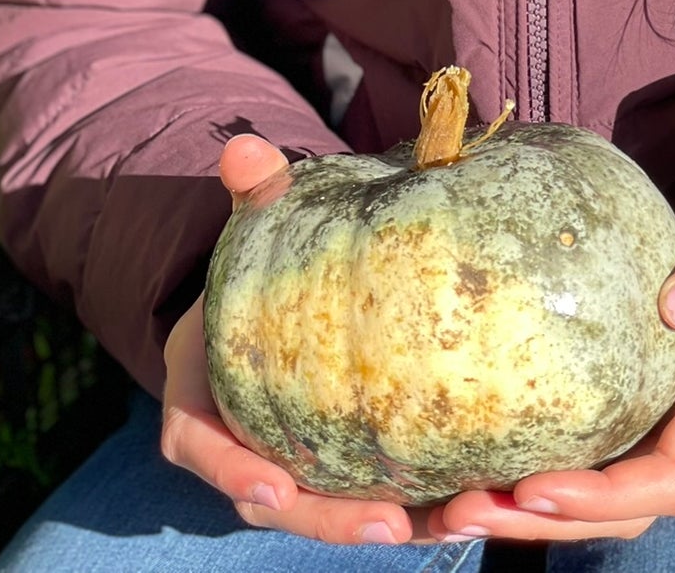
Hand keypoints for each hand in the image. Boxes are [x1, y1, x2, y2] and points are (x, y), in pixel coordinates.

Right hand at [160, 135, 439, 545]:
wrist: (277, 303)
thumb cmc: (260, 271)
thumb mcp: (253, 232)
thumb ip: (253, 194)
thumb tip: (244, 148)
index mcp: (202, 404)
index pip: (203, 449)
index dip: (232, 473)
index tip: (271, 489)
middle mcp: (245, 451)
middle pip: (279, 502)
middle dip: (334, 521)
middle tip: (395, 523)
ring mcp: (295, 468)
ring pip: (335, 513)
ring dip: (395, 526)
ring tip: (457, 521)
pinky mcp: (345, 472)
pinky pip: (377, 499)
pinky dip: (422, 509)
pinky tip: (473, 508)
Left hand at [431, 150, 674, 544]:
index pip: (674, 479)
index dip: (606, 496)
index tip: (534, 488)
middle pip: (625, 503)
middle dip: (547, 519)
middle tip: (462, 510)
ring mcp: (671, 400)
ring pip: (603, 479)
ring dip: (530, 500)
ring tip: (453, 500)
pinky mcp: (640, 376)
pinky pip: (589, 431)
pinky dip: (538, 446)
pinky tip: (478, 437)